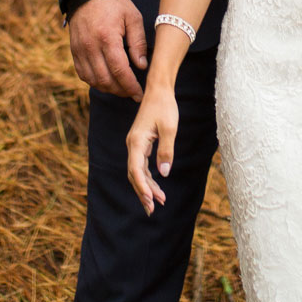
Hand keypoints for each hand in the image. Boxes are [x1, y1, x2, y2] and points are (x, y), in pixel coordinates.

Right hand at [67, 0, 146, 100]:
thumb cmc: (114, 4)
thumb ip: (138, 42)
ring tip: (121, 88)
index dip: (130, 86)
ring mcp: (80, 50)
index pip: (119, 70)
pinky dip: (95, 82)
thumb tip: (141, 65)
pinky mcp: (74, 51)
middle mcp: (90, 47)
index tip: (139, 94)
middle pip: (105, 80)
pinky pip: (83, 74)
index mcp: (107, 38)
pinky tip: (106, 81)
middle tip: (132, 93)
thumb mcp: (133, 17)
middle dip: (120, 90)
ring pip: (93, 80)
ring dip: (108, 88)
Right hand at [125, 87, 178, 214]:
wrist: (159, 90)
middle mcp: (132, 145)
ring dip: (146, 187)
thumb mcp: (169, 128)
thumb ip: (166, 151)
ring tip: (159, 202)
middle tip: (153, 210)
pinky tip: (157, 187)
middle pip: (134, 174)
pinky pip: (141, 165)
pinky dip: (148, 177)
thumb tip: (164, 173)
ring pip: (137, 172)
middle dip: (143, 193)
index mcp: (137, 141)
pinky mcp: (141, 144)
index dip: (142, 187)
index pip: (136, 169)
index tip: (151, 200)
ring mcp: (136, 145)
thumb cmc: (165, 107)